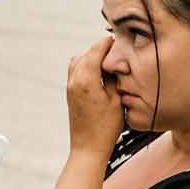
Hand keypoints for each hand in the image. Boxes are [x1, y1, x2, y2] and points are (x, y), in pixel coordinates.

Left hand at [65, 36, 122, 158]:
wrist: (88, 149)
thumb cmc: (105, 128)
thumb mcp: (116, 100)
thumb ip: (114, 77)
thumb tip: (115, 63)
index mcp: (86, 79)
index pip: (96, 50)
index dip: (108, 43)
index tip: (118, 39)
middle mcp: (74, 80)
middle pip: (86, 53)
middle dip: (100, 49)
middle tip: (116, 50)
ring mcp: (70, 87)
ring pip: (79, 61)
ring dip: (92, 57)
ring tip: (109, 62)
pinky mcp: (70, 94)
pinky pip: (76, 72)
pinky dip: (86, 67)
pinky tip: (100, 74)